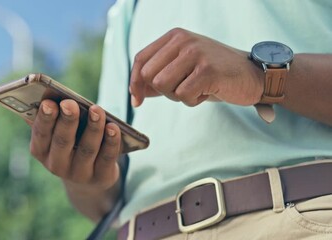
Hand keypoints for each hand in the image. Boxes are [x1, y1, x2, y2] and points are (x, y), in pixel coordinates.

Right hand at [29, 99, 120, 191]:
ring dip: (93, 128)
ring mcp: (79, 174)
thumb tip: (52, 95)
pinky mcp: (101, 177)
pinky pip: (106, 158)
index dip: (45, 119)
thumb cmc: (71, 143)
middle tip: (70, 103)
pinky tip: (114, 127)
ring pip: (87, 149)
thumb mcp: (58, 134)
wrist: (88, 178)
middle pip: (63, 142)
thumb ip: (55, 117)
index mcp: (41, 150)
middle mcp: (57, 165)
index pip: (40, 134)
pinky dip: (111, 142)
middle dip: (67, 121)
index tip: (49, 103)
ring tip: (96, 110)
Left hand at [129, 28, 263, 106]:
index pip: (140, 59)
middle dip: (163, 91)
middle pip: (149, 76)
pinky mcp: (207, 70)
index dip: (134, 83)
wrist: (253, 75)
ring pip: (163, 86)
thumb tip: (135, 92)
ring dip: (178, 96)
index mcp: (174, 36)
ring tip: (197, 88)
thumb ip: (159, 76)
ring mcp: (195, 53)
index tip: (137, 100)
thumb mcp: (184, 69)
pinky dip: (193, 101)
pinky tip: (207, 92)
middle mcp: (182, 40)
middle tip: (185, 89)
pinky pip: (183, 96)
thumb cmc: (215, 74)